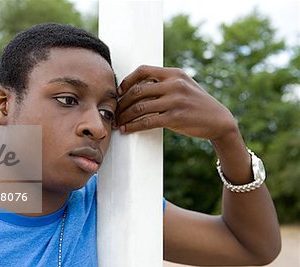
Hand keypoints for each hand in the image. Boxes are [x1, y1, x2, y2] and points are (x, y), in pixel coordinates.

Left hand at [116, 65, 237, 141]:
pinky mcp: (175, 117)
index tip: (119, 92)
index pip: (143, 70)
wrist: (218, 120)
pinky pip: (147, 121)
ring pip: (140, 107)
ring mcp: (175, 100)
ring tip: (117, 122)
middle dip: (122, 103)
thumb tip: (136, 87)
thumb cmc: (195, 103)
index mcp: (173, 73)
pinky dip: (133, 126)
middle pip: (137, 90)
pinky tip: (127, 130)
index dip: (126, 80)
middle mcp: (174, 84)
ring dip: (125, 116)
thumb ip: (164, 83)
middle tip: (114, 112)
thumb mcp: (183, 85)